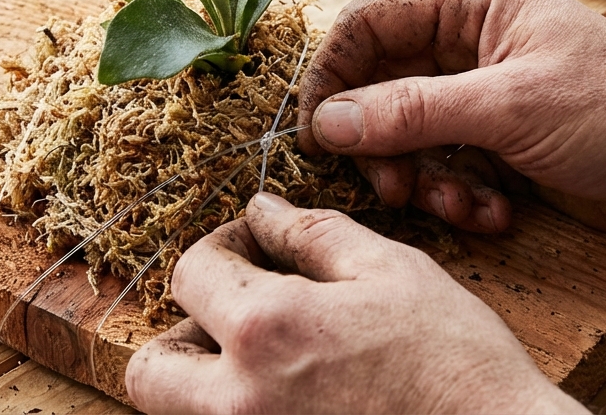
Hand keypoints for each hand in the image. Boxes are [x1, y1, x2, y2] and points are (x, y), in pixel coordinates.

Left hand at [125, 192, 583, 413]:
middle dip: (180, 334)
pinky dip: (242, 414)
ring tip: (263, 362)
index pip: (190, 273)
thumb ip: (314, 235)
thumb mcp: (391, 271)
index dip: (220, 247)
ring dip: (201, 383)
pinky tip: (294, 397)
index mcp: (265, 331)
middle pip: (150, 370)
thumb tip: (262, 211)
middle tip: (232, 317)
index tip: (253, 247)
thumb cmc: (456, 361)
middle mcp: (241, 402)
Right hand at [297, 0, 605, 255]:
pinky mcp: (501, 144)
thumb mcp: (509, 108)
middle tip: (390, 185)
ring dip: (424, 180)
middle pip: (381, 87)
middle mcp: (472, 44)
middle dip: (382, 143)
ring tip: (460, 206)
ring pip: (410, 137)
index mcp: (474, 5)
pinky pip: (446, 169)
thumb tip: (328, 122)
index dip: (335, 75)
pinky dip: (459, 197)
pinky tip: (496, 214)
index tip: (319, 132)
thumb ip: (413, 112)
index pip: (370, 23)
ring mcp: (485, 96)